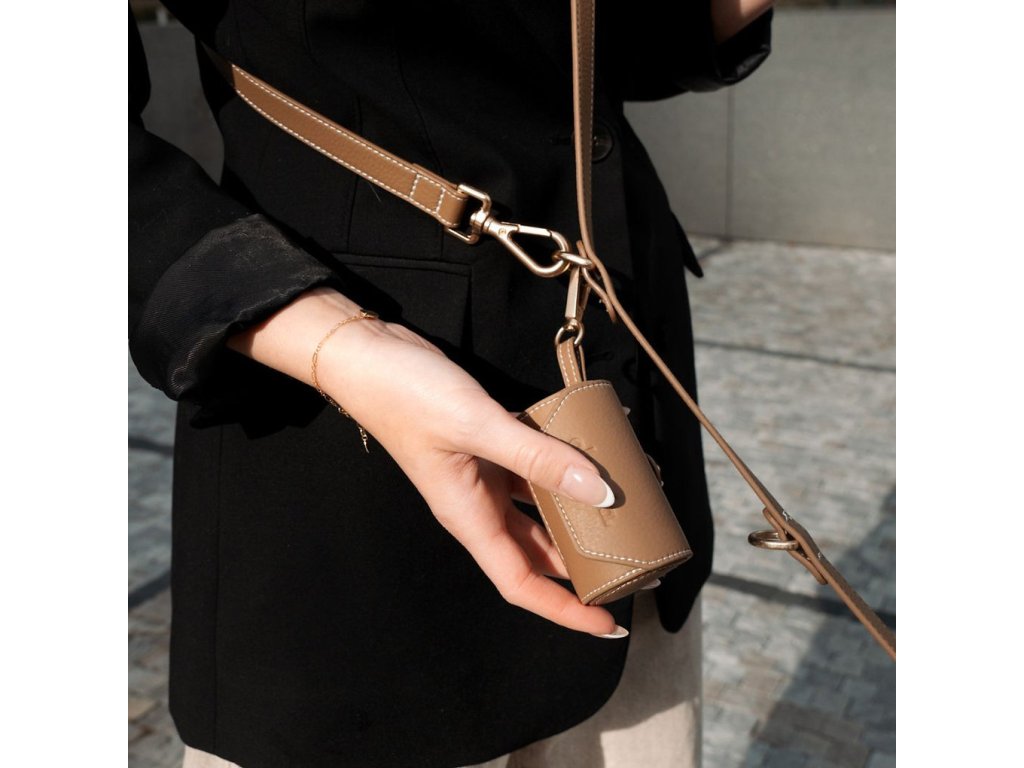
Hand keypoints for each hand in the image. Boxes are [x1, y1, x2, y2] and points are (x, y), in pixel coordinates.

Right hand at [317, 315, 625, 637]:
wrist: (368, 356)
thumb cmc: (406, 397)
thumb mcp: (477, 426)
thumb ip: (540, 457)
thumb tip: (602, 492)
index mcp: (469, 517)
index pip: (522, 583)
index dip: (565, 609)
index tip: (608, 622)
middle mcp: (478, 504)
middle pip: (537, 552)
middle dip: (583, 565)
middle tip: (634, 565)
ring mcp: (482, 475)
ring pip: (539, 509)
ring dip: (578, 514)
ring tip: (625, 514)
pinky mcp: (487, 445)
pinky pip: (534, 466)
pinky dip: (563, 466)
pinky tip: (593, 456)